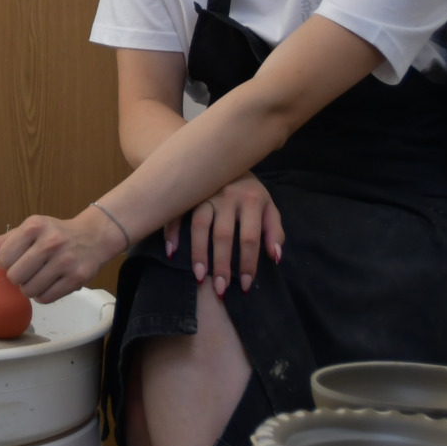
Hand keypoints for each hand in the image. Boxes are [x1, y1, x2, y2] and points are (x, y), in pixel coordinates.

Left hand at [0, 207, 125, 303]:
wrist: (93, 237)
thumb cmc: (54, 234)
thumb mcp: (28, 230)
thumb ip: (1, 243)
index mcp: (34, 226)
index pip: (4, 258)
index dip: (7, 263)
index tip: (18, 258)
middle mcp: (51, 241)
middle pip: (15, 277)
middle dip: (18, 278)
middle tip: (29, 270)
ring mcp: (65, 260)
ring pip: (30, 291)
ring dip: (30, 288)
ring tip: (40, 277)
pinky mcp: (77, 278)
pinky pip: (46, 298)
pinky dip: (43, 295)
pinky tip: (50, 283)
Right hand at [167, 172, 283, 296]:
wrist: (224, 156)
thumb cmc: (248, 190)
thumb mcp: (268, 206)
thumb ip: (274, 230)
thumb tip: (275, 257)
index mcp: (251, 200)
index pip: (250, 237)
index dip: (247, 263)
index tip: (244, 285)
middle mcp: (228, 196)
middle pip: (224, 234)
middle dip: (222, 264)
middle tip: (220, 289)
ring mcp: (205, 193)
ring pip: (199, 225)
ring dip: (198, 252)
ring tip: (199, 276)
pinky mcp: (187, 193)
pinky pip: (176, 213)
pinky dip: (171, 232)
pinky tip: (171, 252)